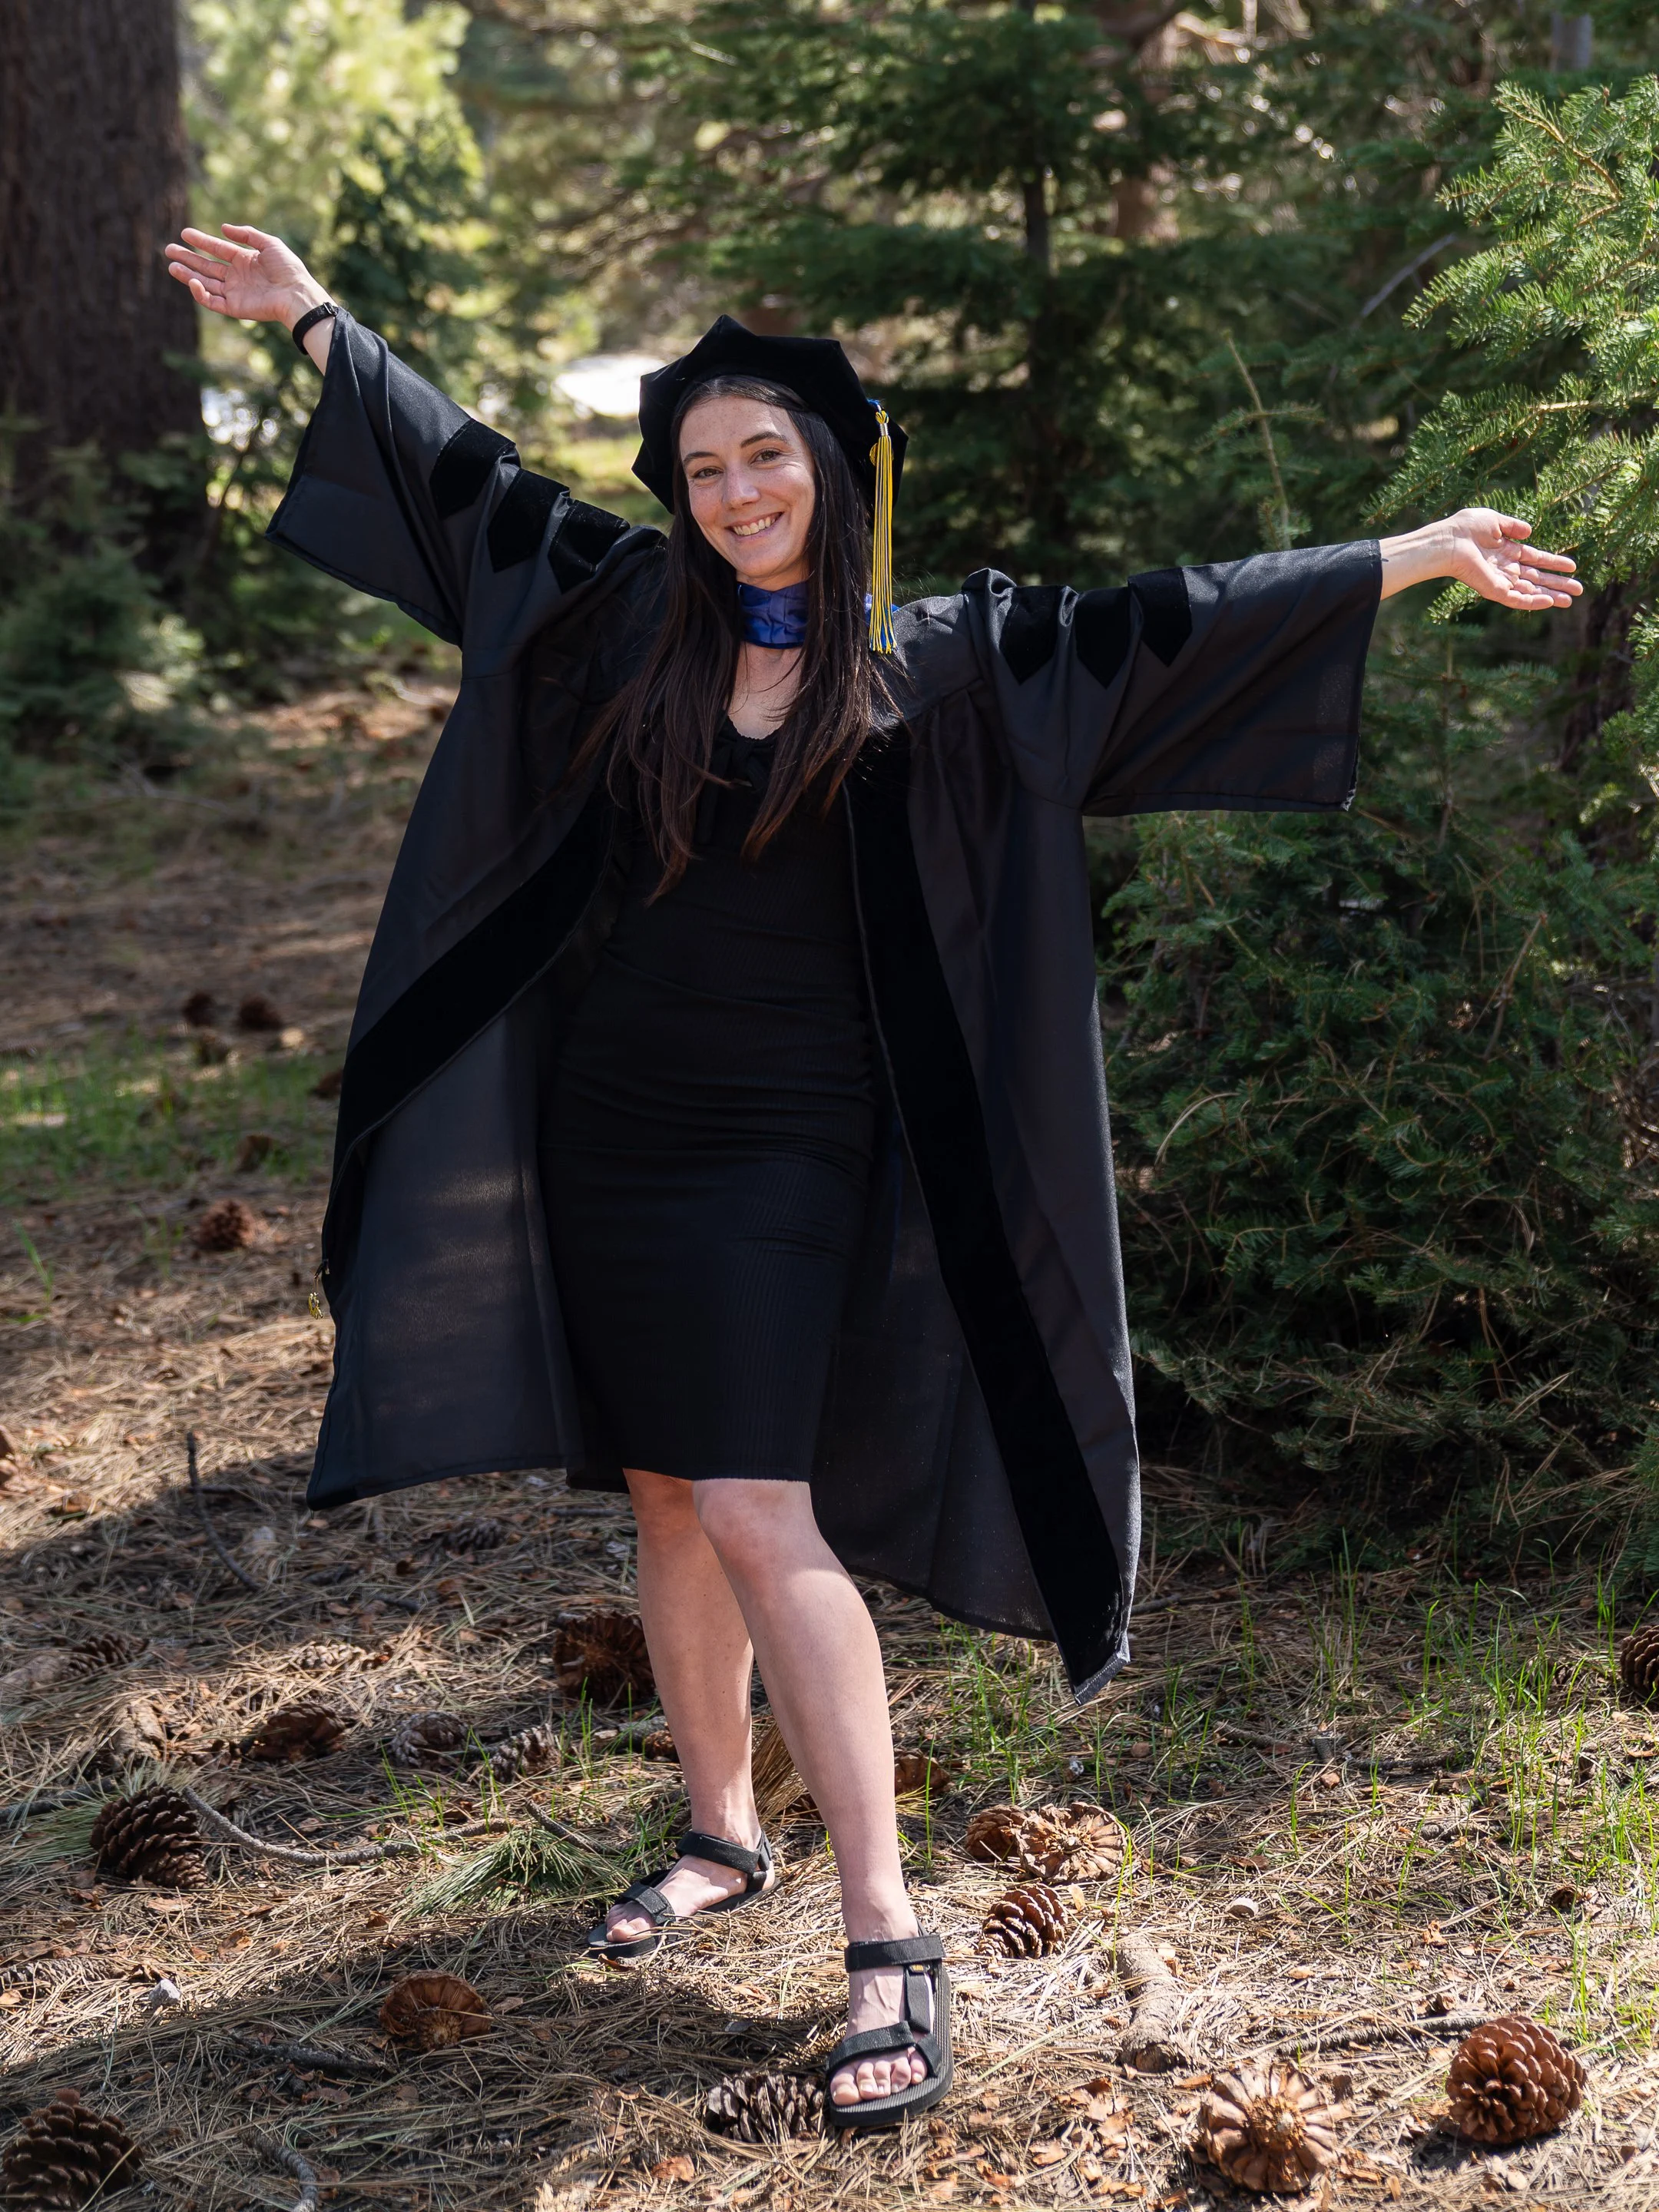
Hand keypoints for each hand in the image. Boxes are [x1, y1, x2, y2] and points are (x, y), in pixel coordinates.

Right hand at [163, 224, 326, 330]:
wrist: (296, 294)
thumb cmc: (287, 268)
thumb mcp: (269, 243)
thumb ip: (246, 234)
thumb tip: (222, 228)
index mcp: (244, 260)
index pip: (217, 249)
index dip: (201, 241)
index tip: (184, 233)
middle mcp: (237, 277)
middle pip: (207, 266)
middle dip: (188, 258)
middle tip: (168, 250)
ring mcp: (235, 293)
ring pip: (205, 283)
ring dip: (188, 275)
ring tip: (171, 266)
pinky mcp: (235, 308)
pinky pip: (213, 301)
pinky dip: (201, 293)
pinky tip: (192, 281)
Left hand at [1379, 508, 1581, 609]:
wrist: (1448, 541)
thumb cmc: (1465, 527)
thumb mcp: (1494, 521)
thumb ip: (1512, 526)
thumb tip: (1529, 532)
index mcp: (1505, 551)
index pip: (1535, 559)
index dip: (1553, 563)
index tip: (1572, 567)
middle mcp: (1504, 568)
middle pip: (1536, 578)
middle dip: (1558, 584)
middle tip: (1578, 590)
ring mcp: (1499, 580)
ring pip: (1530, 591)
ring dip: (1551, 595)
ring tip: (1570, 600)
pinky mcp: (1493, 590)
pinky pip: (1516, 599)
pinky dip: (1533, 602)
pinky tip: (1549, 602)